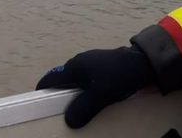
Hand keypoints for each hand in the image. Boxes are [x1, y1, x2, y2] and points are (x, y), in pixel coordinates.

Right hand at [35, 46, 154, 128]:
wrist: (143, 62)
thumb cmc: (119, 77)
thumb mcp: (101, 95)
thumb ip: (83, 108)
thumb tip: (68, 121)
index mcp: (75, 67)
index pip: (51, 78)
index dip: (43, 89)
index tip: (38, 100)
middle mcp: (79, 61)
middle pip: (63, 78)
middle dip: (58, 92)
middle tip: (59, 107)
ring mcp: (90, 60)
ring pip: (75, 77)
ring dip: (73, 89)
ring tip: (77, 104)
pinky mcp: (101, 63)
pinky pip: (86, 76)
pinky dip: (84, 87)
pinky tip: (93, 95)